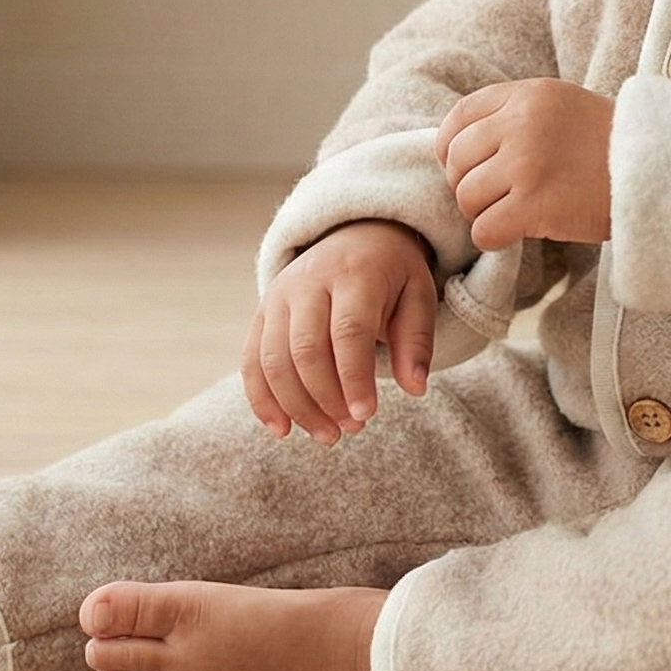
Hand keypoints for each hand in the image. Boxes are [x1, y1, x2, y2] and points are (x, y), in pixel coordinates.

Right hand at [242, 219, 435, 444]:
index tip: (366, 414)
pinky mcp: (261, 313)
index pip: (348, 331)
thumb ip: (416, 340)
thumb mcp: (418, 294)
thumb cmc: (392, 274)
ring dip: (297, 406)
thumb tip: (416, 389)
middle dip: (326, 398)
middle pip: (306, 349)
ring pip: (274, 360)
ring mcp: (278, 297)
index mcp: (354, 274)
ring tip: (327, 436)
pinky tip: (282, 429)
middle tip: (352, 429)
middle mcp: (309, 282)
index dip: (354, 377)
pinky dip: (262, 399)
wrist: (353, 234)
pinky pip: (251, 360)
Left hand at [438, 78, 613, 250]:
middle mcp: (522, 124)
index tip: (463, 166)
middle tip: (496, 197)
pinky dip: (494, 237)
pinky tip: (517, 233)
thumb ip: (517, 114)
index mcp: (528, 95)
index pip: (460, 118)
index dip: (451, 148)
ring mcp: (526, 164)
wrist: (660, 171)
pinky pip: (483, 230)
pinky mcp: (535, 206)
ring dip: (484, 212)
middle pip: (458, 161)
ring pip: (466, 198)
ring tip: (514, 213)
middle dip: (469, 184)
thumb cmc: (612, 145)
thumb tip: (460, 146)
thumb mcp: (563, 105)